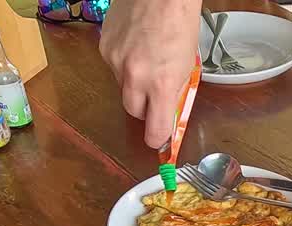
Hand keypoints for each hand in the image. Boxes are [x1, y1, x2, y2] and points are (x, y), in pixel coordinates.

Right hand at [99, 0, 200, 147]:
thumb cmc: (179, 21)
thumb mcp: (187, 64)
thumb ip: (175, 92)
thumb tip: (168, 114)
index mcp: (161, 83)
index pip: (154, 130)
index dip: (157, 137)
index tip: (159, 137)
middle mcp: (135, 77)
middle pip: (134, 112)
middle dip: (145, 108)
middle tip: (155, 94)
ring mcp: (115, 62)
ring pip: (122, 87)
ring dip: (134, 82)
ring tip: (147, 59)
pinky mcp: (104, 49)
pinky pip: (113, 67)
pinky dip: (123, 63)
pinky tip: (135, 46)